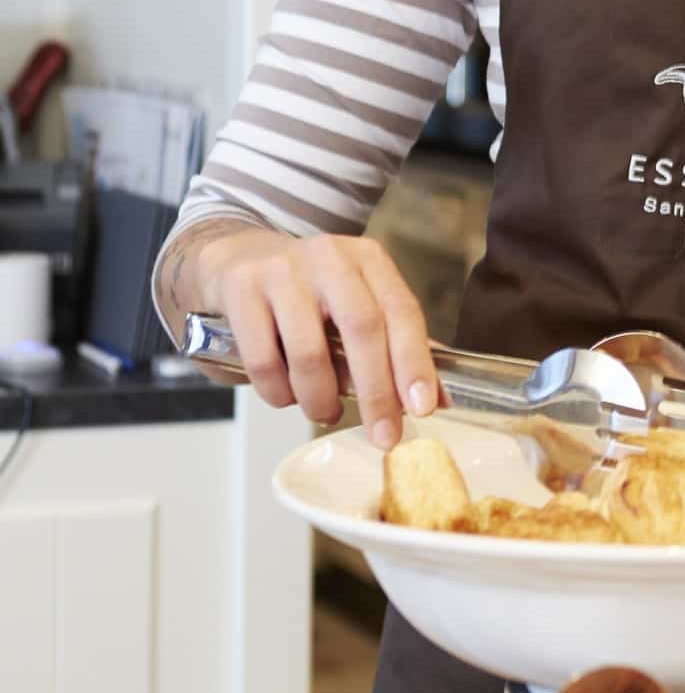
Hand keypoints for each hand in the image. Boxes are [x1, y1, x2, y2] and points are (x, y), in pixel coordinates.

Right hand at [194, 226, 437, 448]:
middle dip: (377, 392)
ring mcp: (282, 270)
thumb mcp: (357, 304)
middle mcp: (329, 257)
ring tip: (325, 412)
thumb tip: (438, 399)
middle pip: (363, 328)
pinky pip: (263, 359)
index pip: (402, 311)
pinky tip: (285, 396)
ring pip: (309, 351)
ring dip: (320, 398)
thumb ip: (396, 346)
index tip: (424, 407)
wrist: (238, 259)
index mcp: (368, 260)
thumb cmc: (307, 292)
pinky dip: (278, 392)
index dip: (415, 362)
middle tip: (384, 435)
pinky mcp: (242, 288)